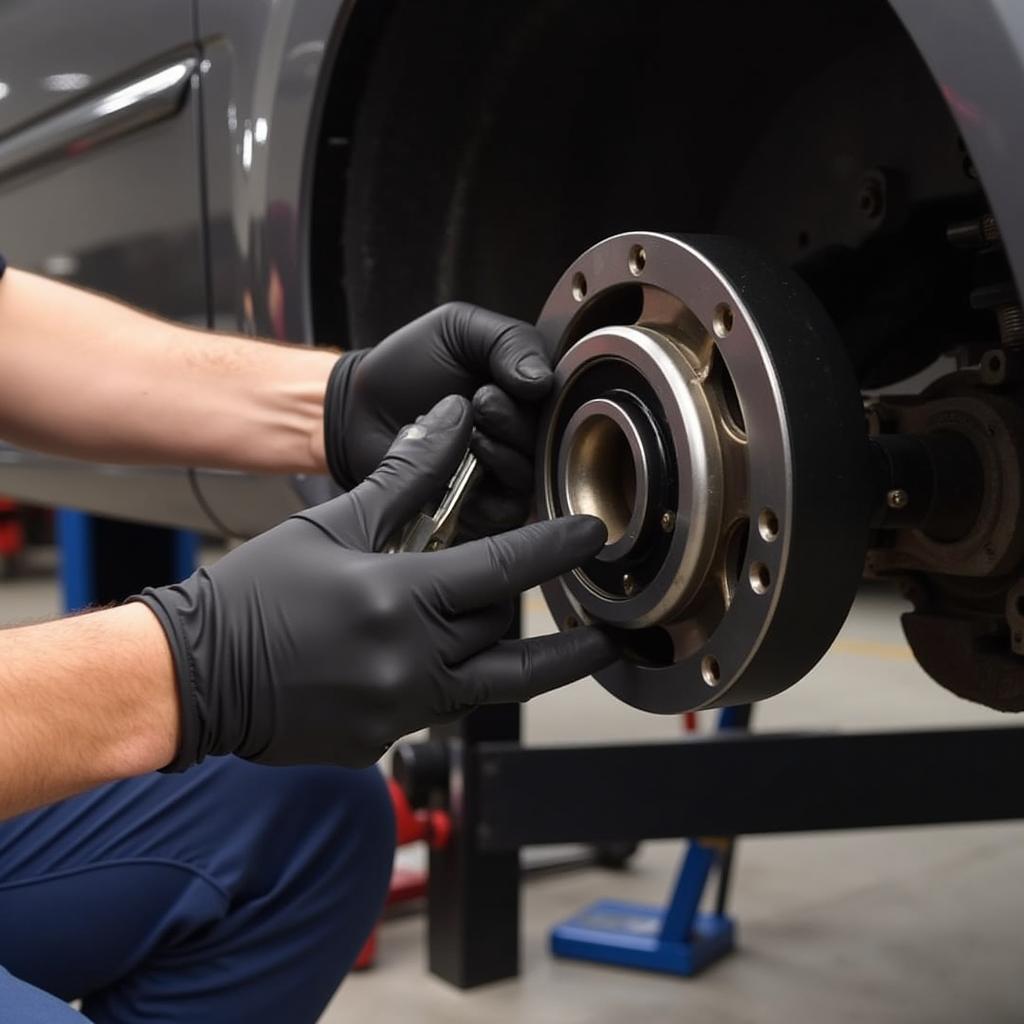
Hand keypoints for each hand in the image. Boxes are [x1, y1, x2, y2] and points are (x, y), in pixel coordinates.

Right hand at [136, 395, 615, 769]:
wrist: (194, 676)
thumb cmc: (257, 595)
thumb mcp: (333, 525)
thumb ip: (405, 477)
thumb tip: (451, 420)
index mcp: (398, 599)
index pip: (502, 570)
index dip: (556, 550)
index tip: (594, 538)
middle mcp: (409, 662)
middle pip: (502, 632)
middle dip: (529, 608)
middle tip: (562, 592)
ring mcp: (398, 711)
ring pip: (487, 681)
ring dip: (508, 653)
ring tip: (548, 640)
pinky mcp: (383, 742)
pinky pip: (439, 709)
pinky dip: (446, 680)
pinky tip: (428, 659)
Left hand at [324, 303, 553, 538]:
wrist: (360, 408)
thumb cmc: (409, 365)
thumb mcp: (460, 328)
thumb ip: (508, 341)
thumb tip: (545, 380)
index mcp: (529, 392)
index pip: (564, 402)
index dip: (540, 396)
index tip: (498, 383)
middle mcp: (524, 435)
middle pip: (551, 445)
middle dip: (515, 424)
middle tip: (480, 403)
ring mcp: (505, 475)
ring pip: (531, 478)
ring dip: (500, 455)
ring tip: (467, 436)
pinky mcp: (482, 510)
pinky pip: (506, 513)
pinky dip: (485, 494)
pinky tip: (457, 470)